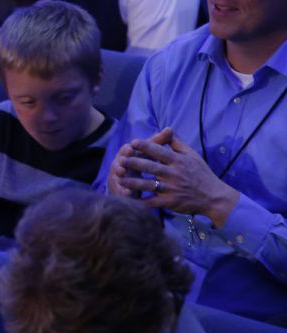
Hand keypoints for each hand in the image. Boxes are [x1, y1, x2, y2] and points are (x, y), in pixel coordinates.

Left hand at [111, 128, 239, 225]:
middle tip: (120, 160)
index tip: (132, 142)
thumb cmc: (202, 174)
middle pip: (150, 167)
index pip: (159, 151)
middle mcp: (174, 174)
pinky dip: (140, 201)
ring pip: (148, 184)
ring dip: (132, 182)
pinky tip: (128, 199)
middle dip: (134, 163)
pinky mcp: (170, 202)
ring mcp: (171, 189)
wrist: (214, 197)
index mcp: (178, 161)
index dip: (145, 146)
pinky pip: (152, 202)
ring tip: (118, 178)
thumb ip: (178, 144)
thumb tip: (167, 130)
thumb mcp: (193, 156)